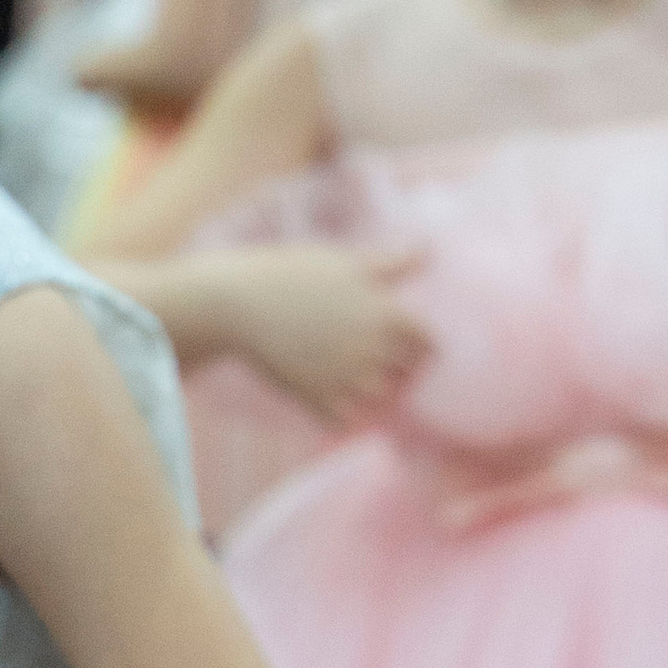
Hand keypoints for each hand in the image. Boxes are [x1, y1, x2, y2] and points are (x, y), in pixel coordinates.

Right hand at [221, 247, 429, 418]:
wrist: (239, 304)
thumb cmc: (293, 274)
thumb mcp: (346, 262)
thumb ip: (391, 262)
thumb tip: (428, 247)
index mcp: (387, 314)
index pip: (428, 342)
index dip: (423, 344)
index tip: (410, 344)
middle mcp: (374, 349)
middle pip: (408, 372)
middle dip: (402, 368)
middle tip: (386, 363)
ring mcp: (346, 377)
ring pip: (381, 399)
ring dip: (376, 393)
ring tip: (361, 381)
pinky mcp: (317, 397)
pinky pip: (345, 420)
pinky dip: (345, 416)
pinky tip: (335, 402)